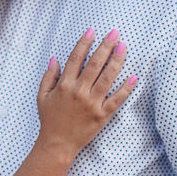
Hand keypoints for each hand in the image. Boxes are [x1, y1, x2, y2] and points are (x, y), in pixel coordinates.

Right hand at [36, 28, 136, 156]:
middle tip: (115, 33)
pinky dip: (126, 89)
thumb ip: (48, 76)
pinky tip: (134, 77)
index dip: (84, 43)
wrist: (57, 144)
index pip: (76, 59)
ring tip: (124, 47)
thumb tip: (55, 58)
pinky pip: (116, 100)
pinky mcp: (102, 115)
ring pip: (107, 78)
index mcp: (64, 85)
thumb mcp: (42, 96)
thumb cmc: (49, 119)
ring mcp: (92, 104)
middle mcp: (79, 92)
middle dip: (105, 46)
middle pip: (95, 64)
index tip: (92, 31)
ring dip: (116, 61)